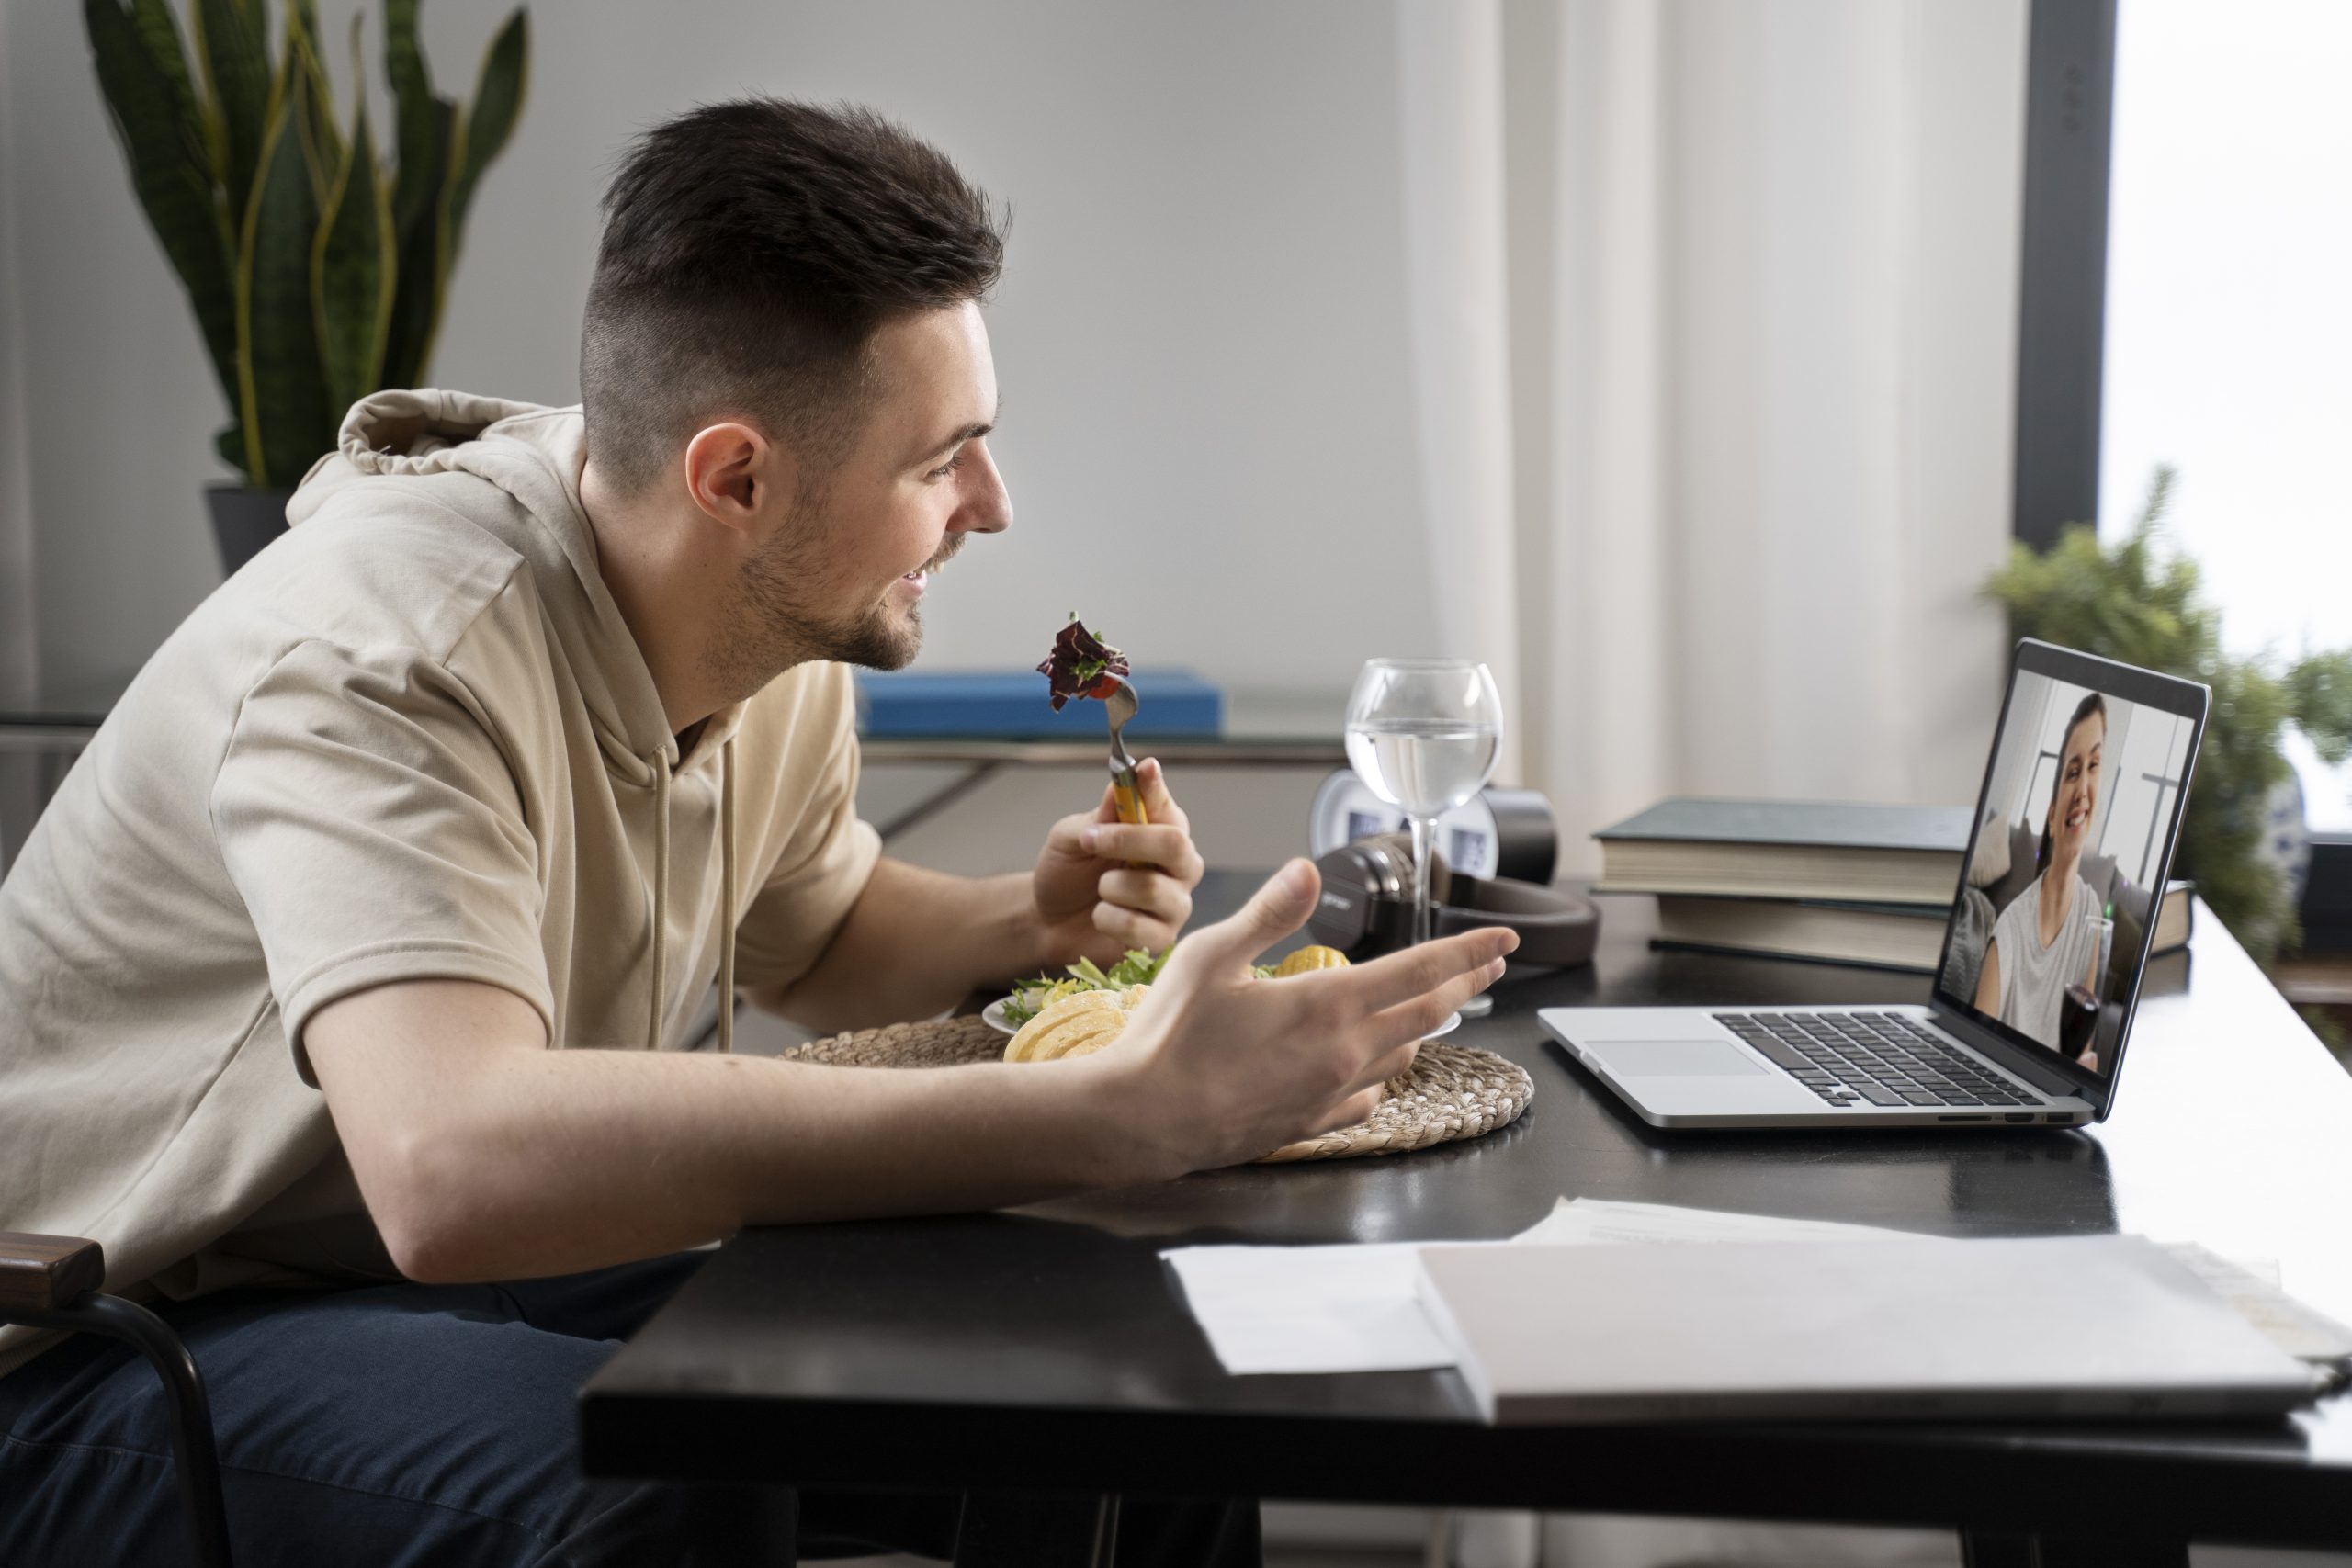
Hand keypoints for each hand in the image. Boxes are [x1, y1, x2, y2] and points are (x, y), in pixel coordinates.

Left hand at [1031, 757, 1204, 964]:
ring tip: (1098, 890)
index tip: (1145, 769)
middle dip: (1128, 840)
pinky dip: (1108, 919)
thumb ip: (1101, 814)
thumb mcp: (1073, 836)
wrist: (1049, 919)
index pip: (1166, 803)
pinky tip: (1102, 916)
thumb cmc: (1068, 871)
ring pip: (1152, 888)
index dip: (1155, 787)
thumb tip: (1126, 779)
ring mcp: (1175, 902)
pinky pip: (1139, 927)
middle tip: (1090, 841)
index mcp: (1161, 829)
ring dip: (1110, 887)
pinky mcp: (1163, 938)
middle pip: (1176, 845)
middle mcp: (1179, 864)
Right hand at [1093, 858, 1516, 1174]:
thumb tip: (1308, 870)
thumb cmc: (1171, 1036)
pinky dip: (1382, 1071)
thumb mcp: (1212, 955)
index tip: (1503, 939)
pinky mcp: (1313, 1123)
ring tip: (1436, 1004)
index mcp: (1327, 1003)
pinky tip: (1373, 1065)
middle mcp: (1344, 1051)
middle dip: (1465, 982)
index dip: (1468, 951)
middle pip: (1428, 1012)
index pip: (1421, 970)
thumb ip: (1270, 912)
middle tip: (1490, 963)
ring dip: (1426, 1023)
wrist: (1144, 1120)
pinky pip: (1370, 1095)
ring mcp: (1333, 1093)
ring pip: (1404, 1053)